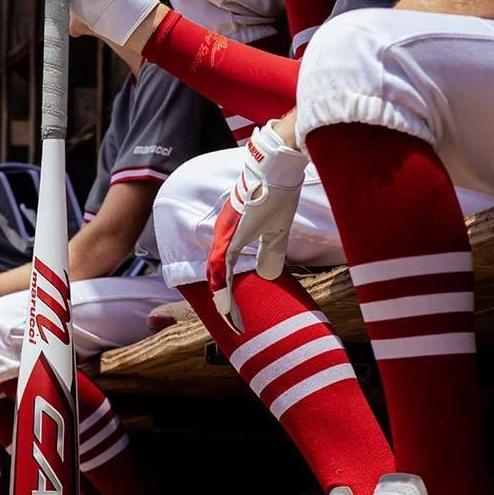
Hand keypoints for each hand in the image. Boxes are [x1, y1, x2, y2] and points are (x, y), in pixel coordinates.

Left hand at [205, 120, 307, 332]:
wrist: (277, 169)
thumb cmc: (277, 193)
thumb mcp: (276, 231)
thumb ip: (271, 252)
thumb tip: (268, 274)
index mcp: (232, 236)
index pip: (225, 271)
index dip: (229, 294)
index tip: (238, 313)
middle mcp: (223, 236)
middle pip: (217, 278)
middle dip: (225, 305)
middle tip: (235, 325)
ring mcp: (224, 235)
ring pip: (216, 277)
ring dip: (224, 303)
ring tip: (233, 322)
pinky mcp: (231, 235)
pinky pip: (220, 269)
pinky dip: (223, 290)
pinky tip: (227, 306)